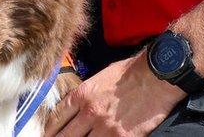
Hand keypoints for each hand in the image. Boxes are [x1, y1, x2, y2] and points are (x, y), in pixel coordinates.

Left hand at [44, 53, 185, 136]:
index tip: (46, 136)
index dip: (48, 131)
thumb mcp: (100, 78)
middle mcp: (90, 113)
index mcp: (82, 95)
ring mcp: (106, 128)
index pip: (55, 119)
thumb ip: (85, 96)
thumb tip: (75, 109)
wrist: (157, 76)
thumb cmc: (131, 72)